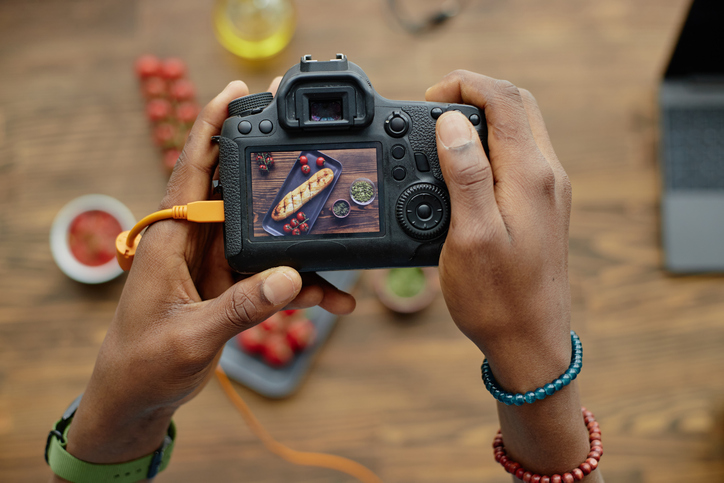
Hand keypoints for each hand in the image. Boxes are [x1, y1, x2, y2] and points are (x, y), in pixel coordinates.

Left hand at [61, 79, 355, 467]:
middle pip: (237, 187)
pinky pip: (275, 275)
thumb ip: (241, 307)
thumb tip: (291, 277)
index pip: (192, 167)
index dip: (213, 126)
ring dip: (304, 239)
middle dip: (272, 162)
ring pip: (267, 234)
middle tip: (307, 135)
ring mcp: (217, 262)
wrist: (138, 396)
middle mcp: (197, 240)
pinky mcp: (233, 286)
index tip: (239, 92)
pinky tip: (334, 298)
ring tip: (344, 243)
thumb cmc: (145, 361)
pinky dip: (303, 285)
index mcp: (173, 238)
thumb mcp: (192, 335)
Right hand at [427, 71, 572, 389]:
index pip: (504, 99)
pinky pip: (519, 156)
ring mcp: (549, 191)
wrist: (531, 342)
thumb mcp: (470, 236)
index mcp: (530, 175)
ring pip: (520, 129)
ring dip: (482, 119)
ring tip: (442, 135)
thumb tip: (453, 124)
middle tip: (434, 109)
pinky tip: (463, 168)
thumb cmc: (497, 299)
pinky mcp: (543, 206)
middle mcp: (547, 176)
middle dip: (475, 94)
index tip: (430, 97)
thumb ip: (465, 174)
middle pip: (518, 105)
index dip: (465, 84)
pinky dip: (490, 145)